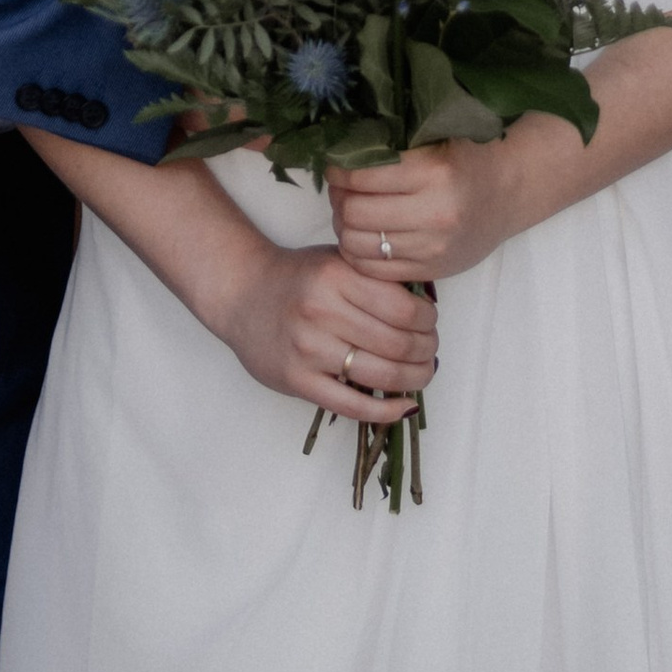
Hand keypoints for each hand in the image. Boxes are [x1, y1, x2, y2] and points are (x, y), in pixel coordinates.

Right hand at [211, 241, 437, 421]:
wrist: (242, 294)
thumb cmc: (297, 278)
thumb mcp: (338, 260)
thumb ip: (378, 277)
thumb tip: (429, 306)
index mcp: (336, 277)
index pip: (405, 309)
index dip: (428, 321)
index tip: (430, 323)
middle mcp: (321, 312)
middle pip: (399, 344)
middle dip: (426, 351)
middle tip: (430, 350)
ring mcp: (308, 350)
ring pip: (382, 375)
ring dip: (415, 379)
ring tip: (422, 374)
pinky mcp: (298, 381)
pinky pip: (353, 406)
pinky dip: (386, 411)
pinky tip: (404, 406)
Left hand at [329, 138, 532, 284]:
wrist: (510, 192)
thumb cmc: (469, 158)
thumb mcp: (435, 141)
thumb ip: (392, 147)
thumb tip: (340, 152)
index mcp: (434, 173)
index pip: (362, 177)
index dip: (339, 171)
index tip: (336, 166)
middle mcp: (434, 213)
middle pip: (354, 213)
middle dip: (338, 199)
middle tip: (340, 189)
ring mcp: (433, 248)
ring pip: (358, 245)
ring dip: (343, 227)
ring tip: (350, 212)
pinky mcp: (431, 270)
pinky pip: (374, 270)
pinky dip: (358, 253)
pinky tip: (363, 235)